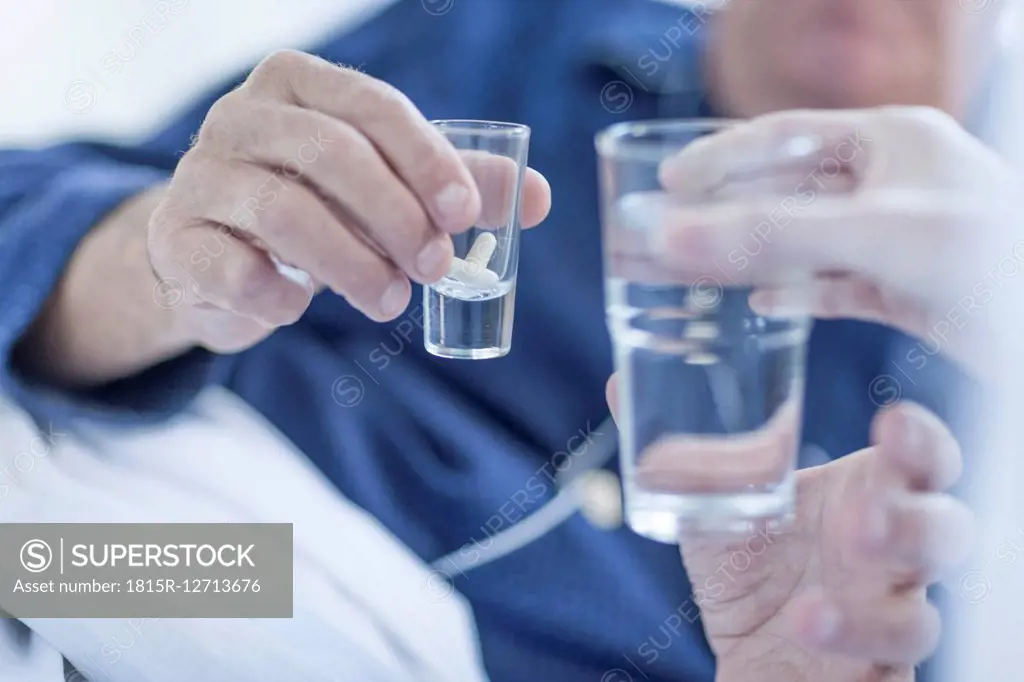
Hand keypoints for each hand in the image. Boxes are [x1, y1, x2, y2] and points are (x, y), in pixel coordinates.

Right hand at [149, 50, 549, 352]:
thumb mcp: (383, 186)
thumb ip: (454, 185)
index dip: (425, 158)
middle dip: (398, 217)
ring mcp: (200, 174)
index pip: (372, 106)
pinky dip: (280, 297)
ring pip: (286, 213)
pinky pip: (234, 269)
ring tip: (390, 302)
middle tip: (436, 267)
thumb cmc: (314, 208)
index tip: (463, 213)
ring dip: (353, 266)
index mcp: (298, 85)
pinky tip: (301, 307)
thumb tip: (540, 197)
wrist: (214, 254)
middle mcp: (241, 117)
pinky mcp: (176, 238)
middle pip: (332, 155)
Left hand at [607, 378, 974, 680]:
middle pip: (944, 530)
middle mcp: (893, 552)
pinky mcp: (880, 662)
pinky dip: (848, 638)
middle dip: (914, 519)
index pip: (920, 460)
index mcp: (866, 493)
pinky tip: (804, 621)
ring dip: (872, 605)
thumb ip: (679, 452)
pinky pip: (889, 655)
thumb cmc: (751, 564)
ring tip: (819, 591)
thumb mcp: (711, 505)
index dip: (920, 441)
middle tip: (861, 511)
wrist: (754, 650)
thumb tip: (617, 385)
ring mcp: (891, 610)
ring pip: (922, 608)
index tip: (893, 421)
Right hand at [654, 106, 1019, 379]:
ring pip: (805, 242)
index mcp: (892, 141)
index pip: (786, 134)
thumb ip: (774, 234)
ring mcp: (900, 238)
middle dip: (724, 213)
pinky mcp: (908, 289)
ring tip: (692, 271)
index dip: (721, 157)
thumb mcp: (878, 234)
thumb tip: (673, 236)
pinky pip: (836, 286)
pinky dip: (797, 294)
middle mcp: (893, 183)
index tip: (667, 183)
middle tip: (665, 234)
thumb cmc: (996, 262)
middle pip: (786, 191)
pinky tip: (763, 305)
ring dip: (750, 257)